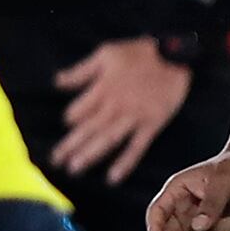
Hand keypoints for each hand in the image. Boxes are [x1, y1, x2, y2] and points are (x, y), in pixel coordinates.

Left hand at [45, 38, 193, 182]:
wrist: (175, 56)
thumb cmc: (138, 53)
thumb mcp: (105, 54)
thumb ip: (81, 71)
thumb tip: (57, 82)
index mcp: (102, 88)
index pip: (79, 110)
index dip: (71, 118)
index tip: (66, 125)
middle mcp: (115, 106)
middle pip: (88, 128)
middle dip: (70, 145)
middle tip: (55, 161)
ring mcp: (134, 118)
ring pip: (107, 140)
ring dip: (90, 155)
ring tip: (74, 169)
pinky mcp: (151, 125)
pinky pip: (136, 147)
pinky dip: (125, 163)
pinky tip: (113, 177)